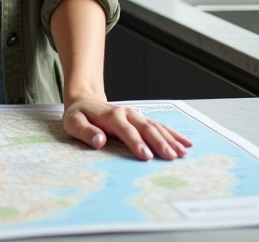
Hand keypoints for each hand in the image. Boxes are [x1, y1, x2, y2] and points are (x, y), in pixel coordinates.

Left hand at [63, 96, 192, 160]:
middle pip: (146, 128)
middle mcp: (127, 114)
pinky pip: (159, 127)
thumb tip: (99, 140)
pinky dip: (173, 134)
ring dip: (170, 139)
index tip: (146, 155)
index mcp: (111, 116)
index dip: (136, 142)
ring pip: (156, 127)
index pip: (126, 130)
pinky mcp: (141, 120)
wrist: (85, 101)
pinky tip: (185, 143)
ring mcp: (136, 116)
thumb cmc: (79, 116)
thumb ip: (86, 132)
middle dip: (159, 142)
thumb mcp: (73, 123)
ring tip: (182, 152)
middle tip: (171, 157)